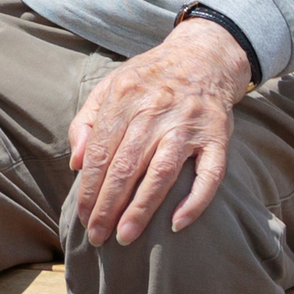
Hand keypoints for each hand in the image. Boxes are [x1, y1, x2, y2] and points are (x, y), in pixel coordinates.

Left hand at [67, 19, 254, 243]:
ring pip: (161, 173)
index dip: (90, 189)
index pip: (102, 153)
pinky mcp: (217, 137)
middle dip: (108, 206)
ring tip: (125, 236)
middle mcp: (156, 111)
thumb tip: (76, 164)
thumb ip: (88, 122)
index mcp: (125, 98)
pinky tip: (178, 223)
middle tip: (98, 237)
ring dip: (141, 208)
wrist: (202, 57)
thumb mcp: (111, 87)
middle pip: (126, 166)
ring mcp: (188, 125)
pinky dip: (195, 201)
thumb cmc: (149, 80)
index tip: (83, 216)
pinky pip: (209, 174)